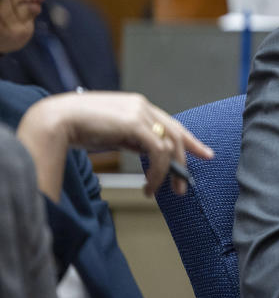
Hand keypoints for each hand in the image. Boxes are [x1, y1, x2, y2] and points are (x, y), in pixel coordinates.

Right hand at [18, 92, 213, 197]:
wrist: (54, 120)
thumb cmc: (75, 128)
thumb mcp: (110, 133)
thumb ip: (130, 138)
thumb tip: (148, 155)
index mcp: (136, 106)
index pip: (171, 123)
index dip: (189, 140)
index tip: (204, 153)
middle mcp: (142, 106)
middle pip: (176, 134)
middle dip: (184, 162)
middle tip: (182, 186)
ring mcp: (140, 112)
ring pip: (170, 144)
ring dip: (170, 172)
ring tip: (161, 192)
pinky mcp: (135, 123)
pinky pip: (159, 151)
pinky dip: (158, 171)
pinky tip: (148, 186)